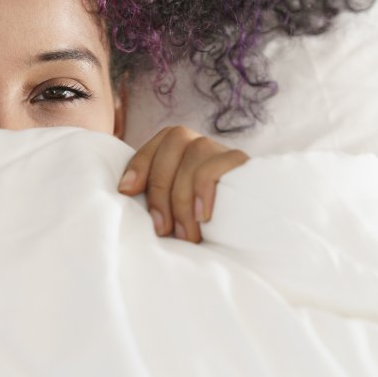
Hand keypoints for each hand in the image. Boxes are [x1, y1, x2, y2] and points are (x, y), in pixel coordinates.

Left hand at [118, 126, 248, 243]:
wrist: (253, 224)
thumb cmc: (203, 224)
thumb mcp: (174, 209)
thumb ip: (155, 196)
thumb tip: (124, 195)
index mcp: (179, 150)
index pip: (154, 143)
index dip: (139, 164)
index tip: (126, 192)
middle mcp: (199, 143)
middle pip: (173, 143)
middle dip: (160, 189)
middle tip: (162, 229)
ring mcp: (222, 149)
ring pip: (195, 152)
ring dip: (183, 197)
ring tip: (185, 234)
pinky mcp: (242, 161)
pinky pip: (217, 164)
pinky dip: (203, 190)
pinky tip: (203, 217)